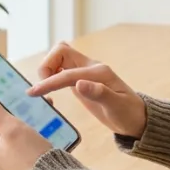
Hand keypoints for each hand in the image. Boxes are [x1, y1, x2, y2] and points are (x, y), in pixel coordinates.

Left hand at [0, 88, 50, 169]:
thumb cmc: (29, 153)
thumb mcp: (11, 128)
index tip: (5, 87)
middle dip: (10, 108)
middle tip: (25, 97)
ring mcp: (6, 159)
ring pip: (9, 131)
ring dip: (21, 118)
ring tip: (37, 108)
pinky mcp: (19, 163)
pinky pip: (19, 141)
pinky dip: (27, 130)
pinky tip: (40, 125)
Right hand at [27, 42, 146, 138]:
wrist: (136, 119)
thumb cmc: (129, 113)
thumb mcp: (116, 107)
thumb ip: (99, 93)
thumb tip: (78, 84)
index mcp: (98, 72)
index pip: (67, 72)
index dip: (49, 81)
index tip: (33, 93)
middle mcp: (90, 67)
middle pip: (61, 51)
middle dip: (46, 66)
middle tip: (42, 88)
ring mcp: (85, 72)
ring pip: (59, 58)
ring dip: (47, 69)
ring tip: (43, 90)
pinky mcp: (81, 80)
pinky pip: (61, 70)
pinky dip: (51, 76)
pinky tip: (49, 91)